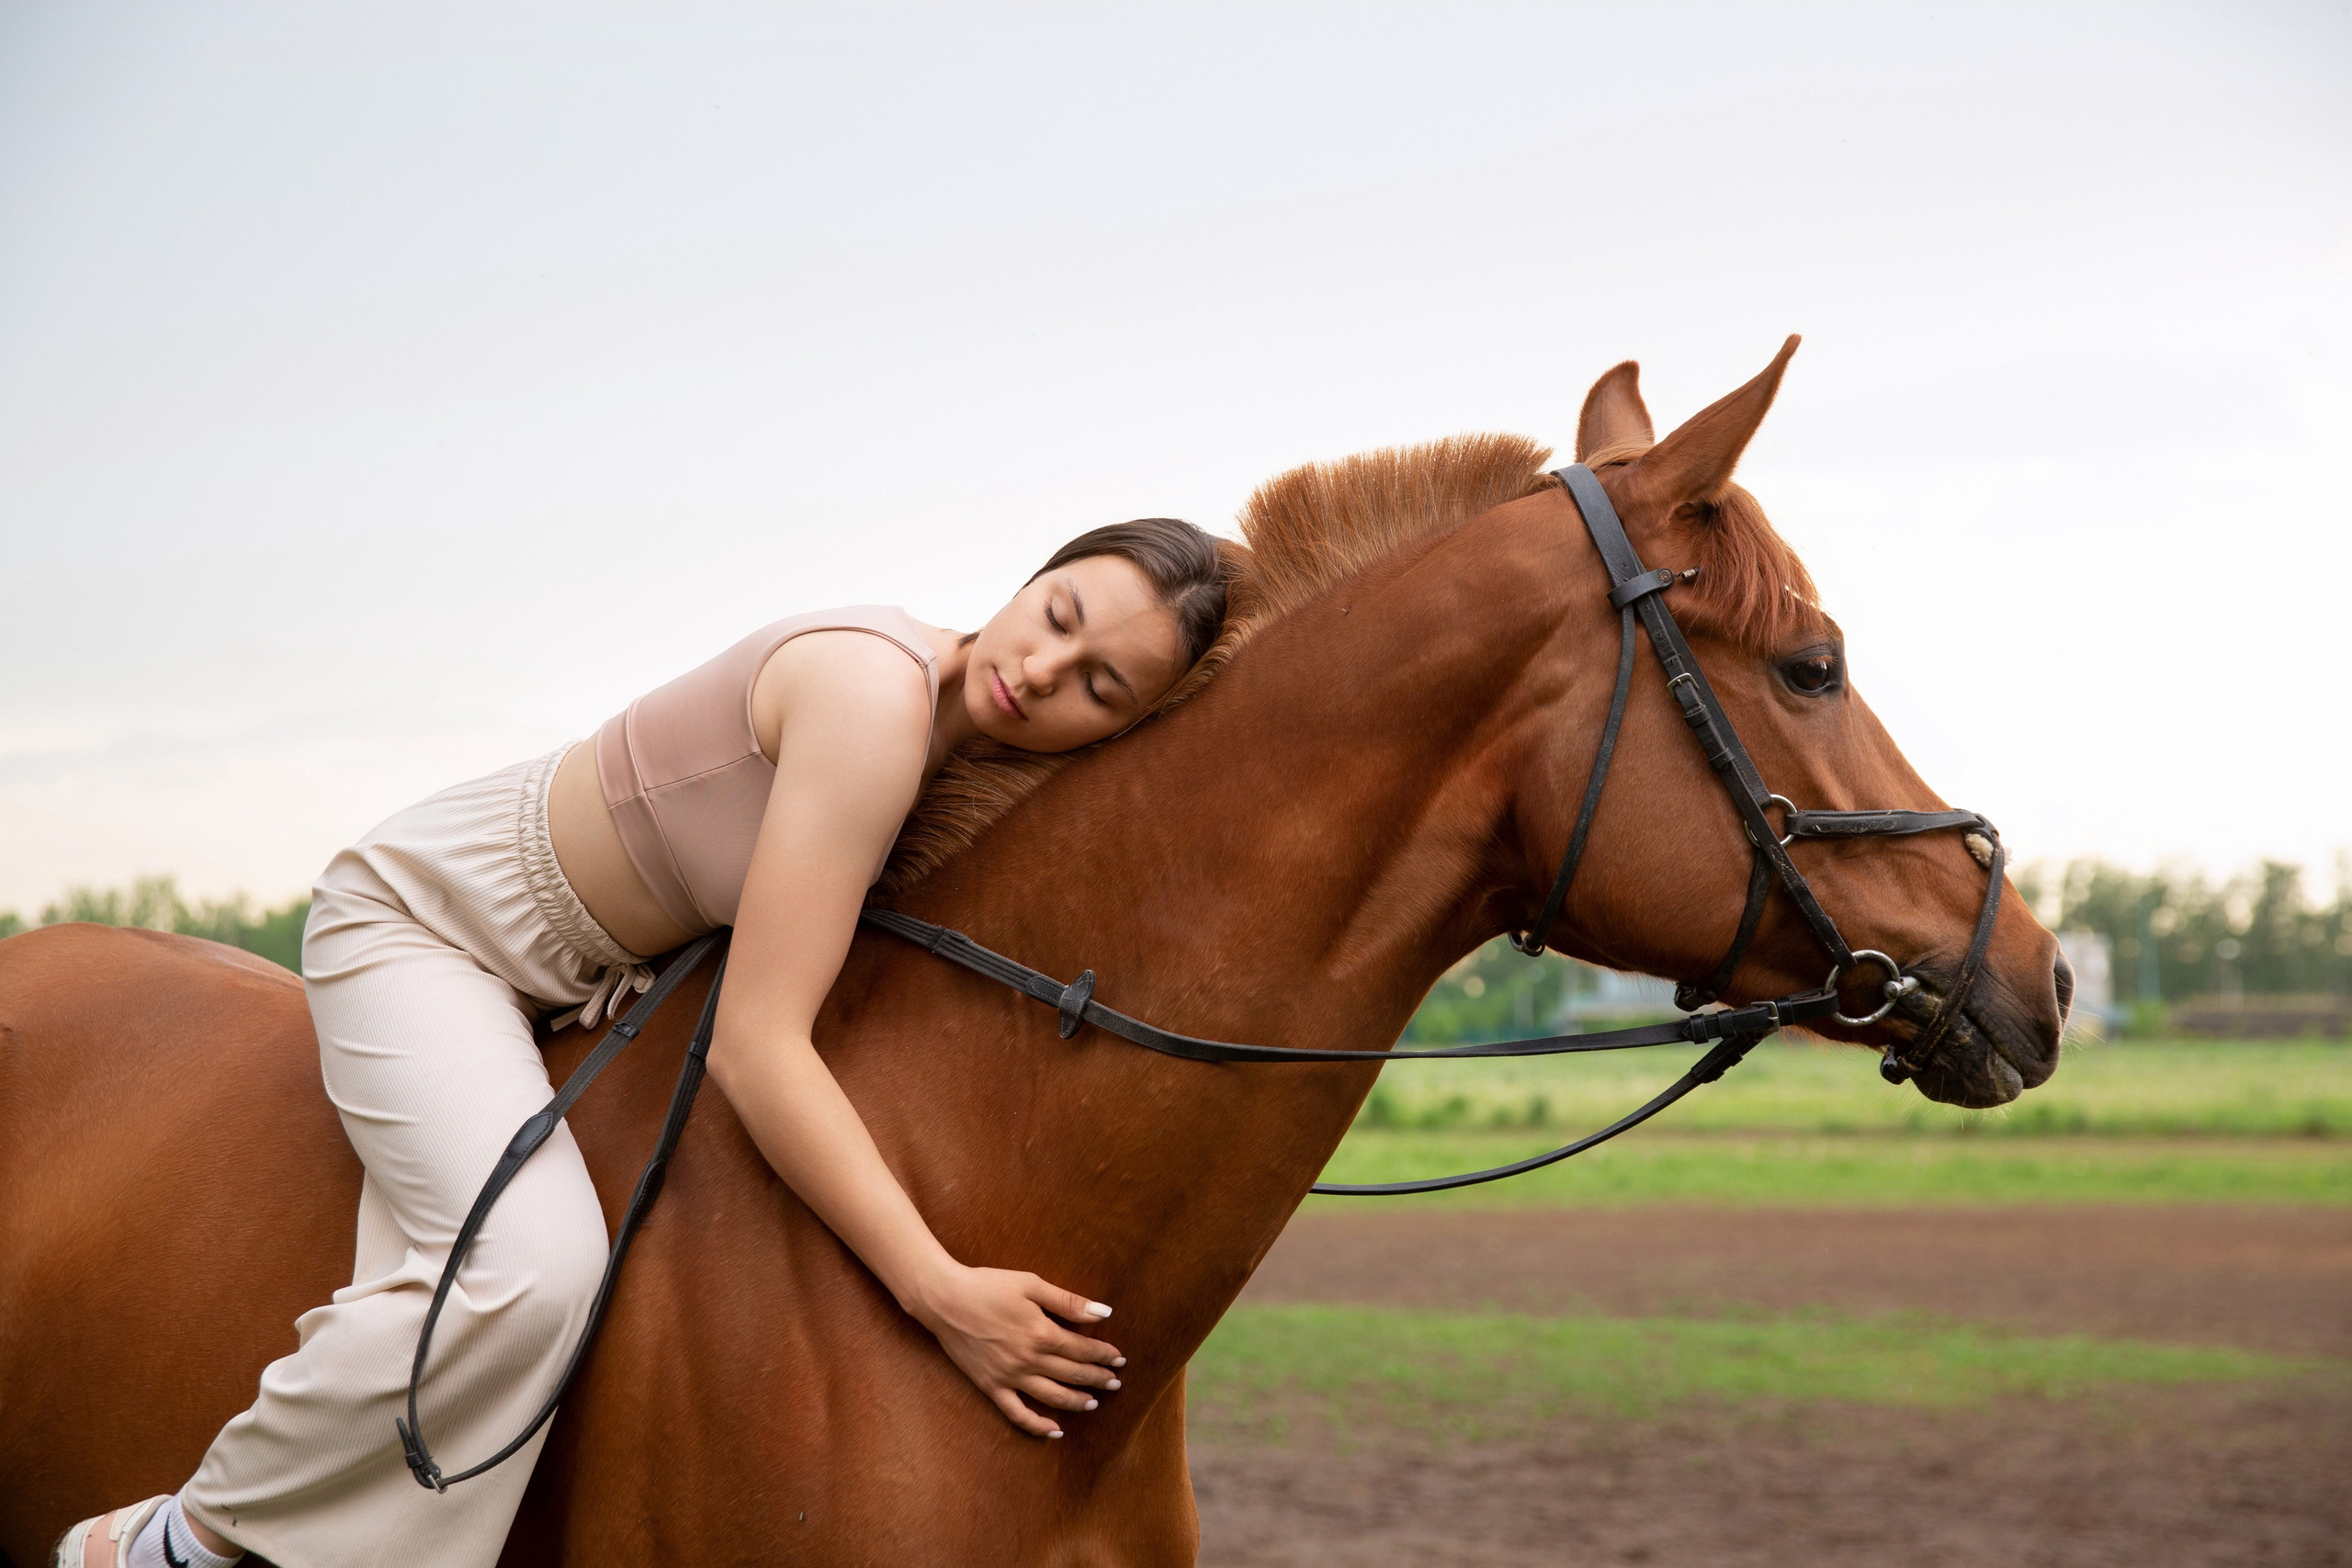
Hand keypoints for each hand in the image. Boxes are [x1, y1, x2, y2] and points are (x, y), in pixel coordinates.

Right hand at [910, 1266, 1126, 1436]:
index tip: (1120, 1359)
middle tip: (1115, 1382)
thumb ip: (1068, 1301)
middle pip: (1074, 1374)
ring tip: (1094, 1404)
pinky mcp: (991, 1387)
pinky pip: (1017, 1414)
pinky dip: (1037, 1426)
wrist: (944, 1299)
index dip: (1104, 1355)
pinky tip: (1054, 1431)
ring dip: (1077, 1402)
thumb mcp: (1031, 1285)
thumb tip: (1103, 1313)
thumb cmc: (988, 1286)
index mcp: (1042, 1333)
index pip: (1083, 1349)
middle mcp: (1030, 1360)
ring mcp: (1010, 1377)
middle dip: (1098, 1379)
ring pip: (1053, 1397)